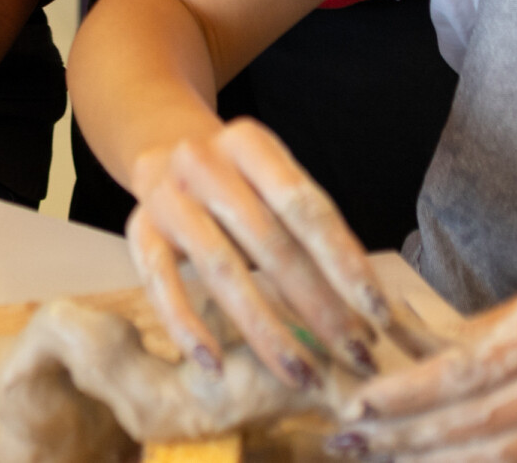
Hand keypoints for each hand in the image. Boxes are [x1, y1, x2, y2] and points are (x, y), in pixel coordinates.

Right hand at [125, 117, 393, 386]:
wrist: (162, 149)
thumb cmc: (240, 181)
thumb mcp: (274, 182)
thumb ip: (312, 229)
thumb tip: (365, 307)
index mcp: (248, 142)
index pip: (304, 206)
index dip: (344, 262)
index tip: (378, 314)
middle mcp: (202, 161)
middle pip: (268, 241)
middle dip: (318, 306)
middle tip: (355, 356)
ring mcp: (166, 196)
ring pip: (221, 269)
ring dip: (266, 330)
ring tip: (303, 374)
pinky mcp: (137, 229)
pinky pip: (160, 283)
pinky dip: (186, 326)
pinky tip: (215, 364)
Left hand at [335, 268, 516, 462]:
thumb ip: (480, 327)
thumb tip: (411, 347)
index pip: (470, 367)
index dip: (412, 390)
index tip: (364, 400)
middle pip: (481, 419)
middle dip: (411, 434)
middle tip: (354, 439)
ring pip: (505, 455)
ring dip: (438, 461)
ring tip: (385, 457)